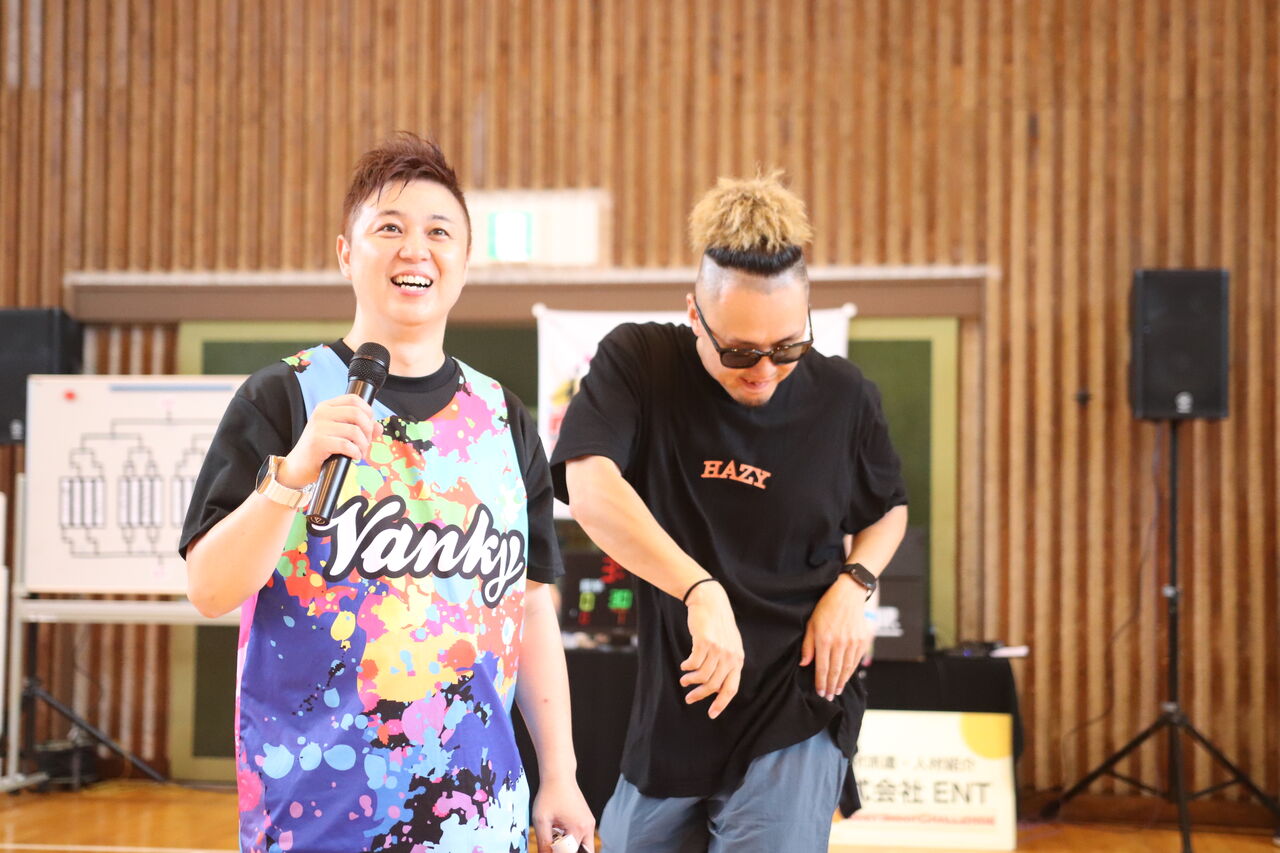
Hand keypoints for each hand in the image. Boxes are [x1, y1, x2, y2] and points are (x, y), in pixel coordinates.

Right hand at [280, 394, 382, 485]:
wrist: (297, 467)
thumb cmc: (320, 450)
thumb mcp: (340, 434)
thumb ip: (361, 428)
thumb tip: (379, 427)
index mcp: (326, 407)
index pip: (354, 399)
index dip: (368, 412)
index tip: (369, 426)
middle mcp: (321, 413)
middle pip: (357, 413)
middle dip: (368, 430)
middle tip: (366, 443)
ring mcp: (318, 427)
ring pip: (355, 431)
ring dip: (364, 445)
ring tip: (361, 453)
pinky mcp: (318, 442)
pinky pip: (347, 445)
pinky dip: (356, 452)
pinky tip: (354, 457)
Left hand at [531, 776, 594, 852]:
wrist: (559, 775)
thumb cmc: (549, 794)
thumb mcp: (541, 821)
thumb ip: (544, 843)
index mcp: (578, 829)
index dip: (557, 852)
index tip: (549, 847)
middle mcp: (588, 828)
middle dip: (569, 851)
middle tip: (556, 846)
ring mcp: (589, 824)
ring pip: (586, 847)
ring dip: (572, 847)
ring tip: (558, 837)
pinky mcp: (587, 820)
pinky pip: (584, 838)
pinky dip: (574, 840)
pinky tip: (560, 832)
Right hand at [679, 580, 744, 718]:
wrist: (711, 602)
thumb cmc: (718, 626)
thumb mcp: (728, 645)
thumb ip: (726, 664)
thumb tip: (715, 687)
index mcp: (738, 660)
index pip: (731, 688)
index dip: (721, 703)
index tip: (711, 714)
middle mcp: (730, 657)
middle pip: (714, 685)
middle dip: (700, 695)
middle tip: (689, 699)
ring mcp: (718, 650)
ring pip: (702, 675)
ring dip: (691, 680)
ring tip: (684, 680)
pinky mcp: (705, 642)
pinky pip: (694, 663)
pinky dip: (687, 667)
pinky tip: (684, 666)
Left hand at [800, 574, 872, 699]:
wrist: (848, 594)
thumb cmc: (826, 606)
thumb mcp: (811, 623)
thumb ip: (808, 645)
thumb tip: (804, 663)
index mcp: (824, 639)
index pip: (822, 667)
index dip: (820, 682)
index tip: (819, 692)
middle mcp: (839, 642)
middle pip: (835, 671)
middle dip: (830, 686)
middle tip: (828, 697)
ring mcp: (852, 642)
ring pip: (847, 668)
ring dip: (841, 682)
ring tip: (836, 691)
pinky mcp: (862, 640)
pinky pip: (856, 660)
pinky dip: (851, 671)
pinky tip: (846, 677)